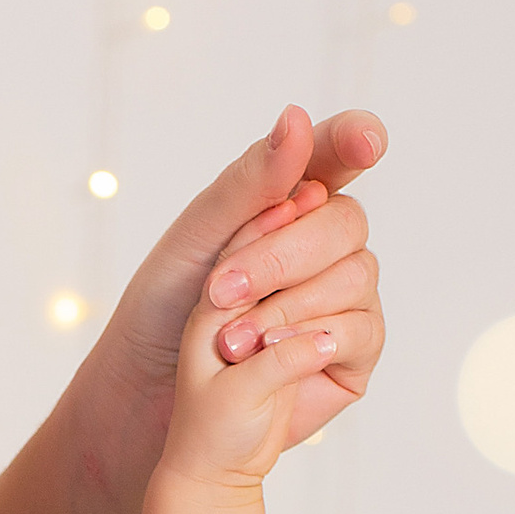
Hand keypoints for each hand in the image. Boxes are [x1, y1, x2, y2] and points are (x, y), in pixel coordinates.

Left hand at [85, 104, 386, 474]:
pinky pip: (362, 328)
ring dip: (289, 303)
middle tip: (223, 290)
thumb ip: (251, 182)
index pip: (338, 152)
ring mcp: (345, 295)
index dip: (357, 139)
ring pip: (358, 273)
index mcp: (289, 199)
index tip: (364, 143)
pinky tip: (271, 351)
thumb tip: (296, 119)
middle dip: (283, 255)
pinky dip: (312, 336)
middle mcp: (325, 243)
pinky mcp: (352, 351)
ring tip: (233, 337)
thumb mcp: (199, 236)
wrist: (150, 395)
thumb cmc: (164, 308)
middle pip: (346, 221)